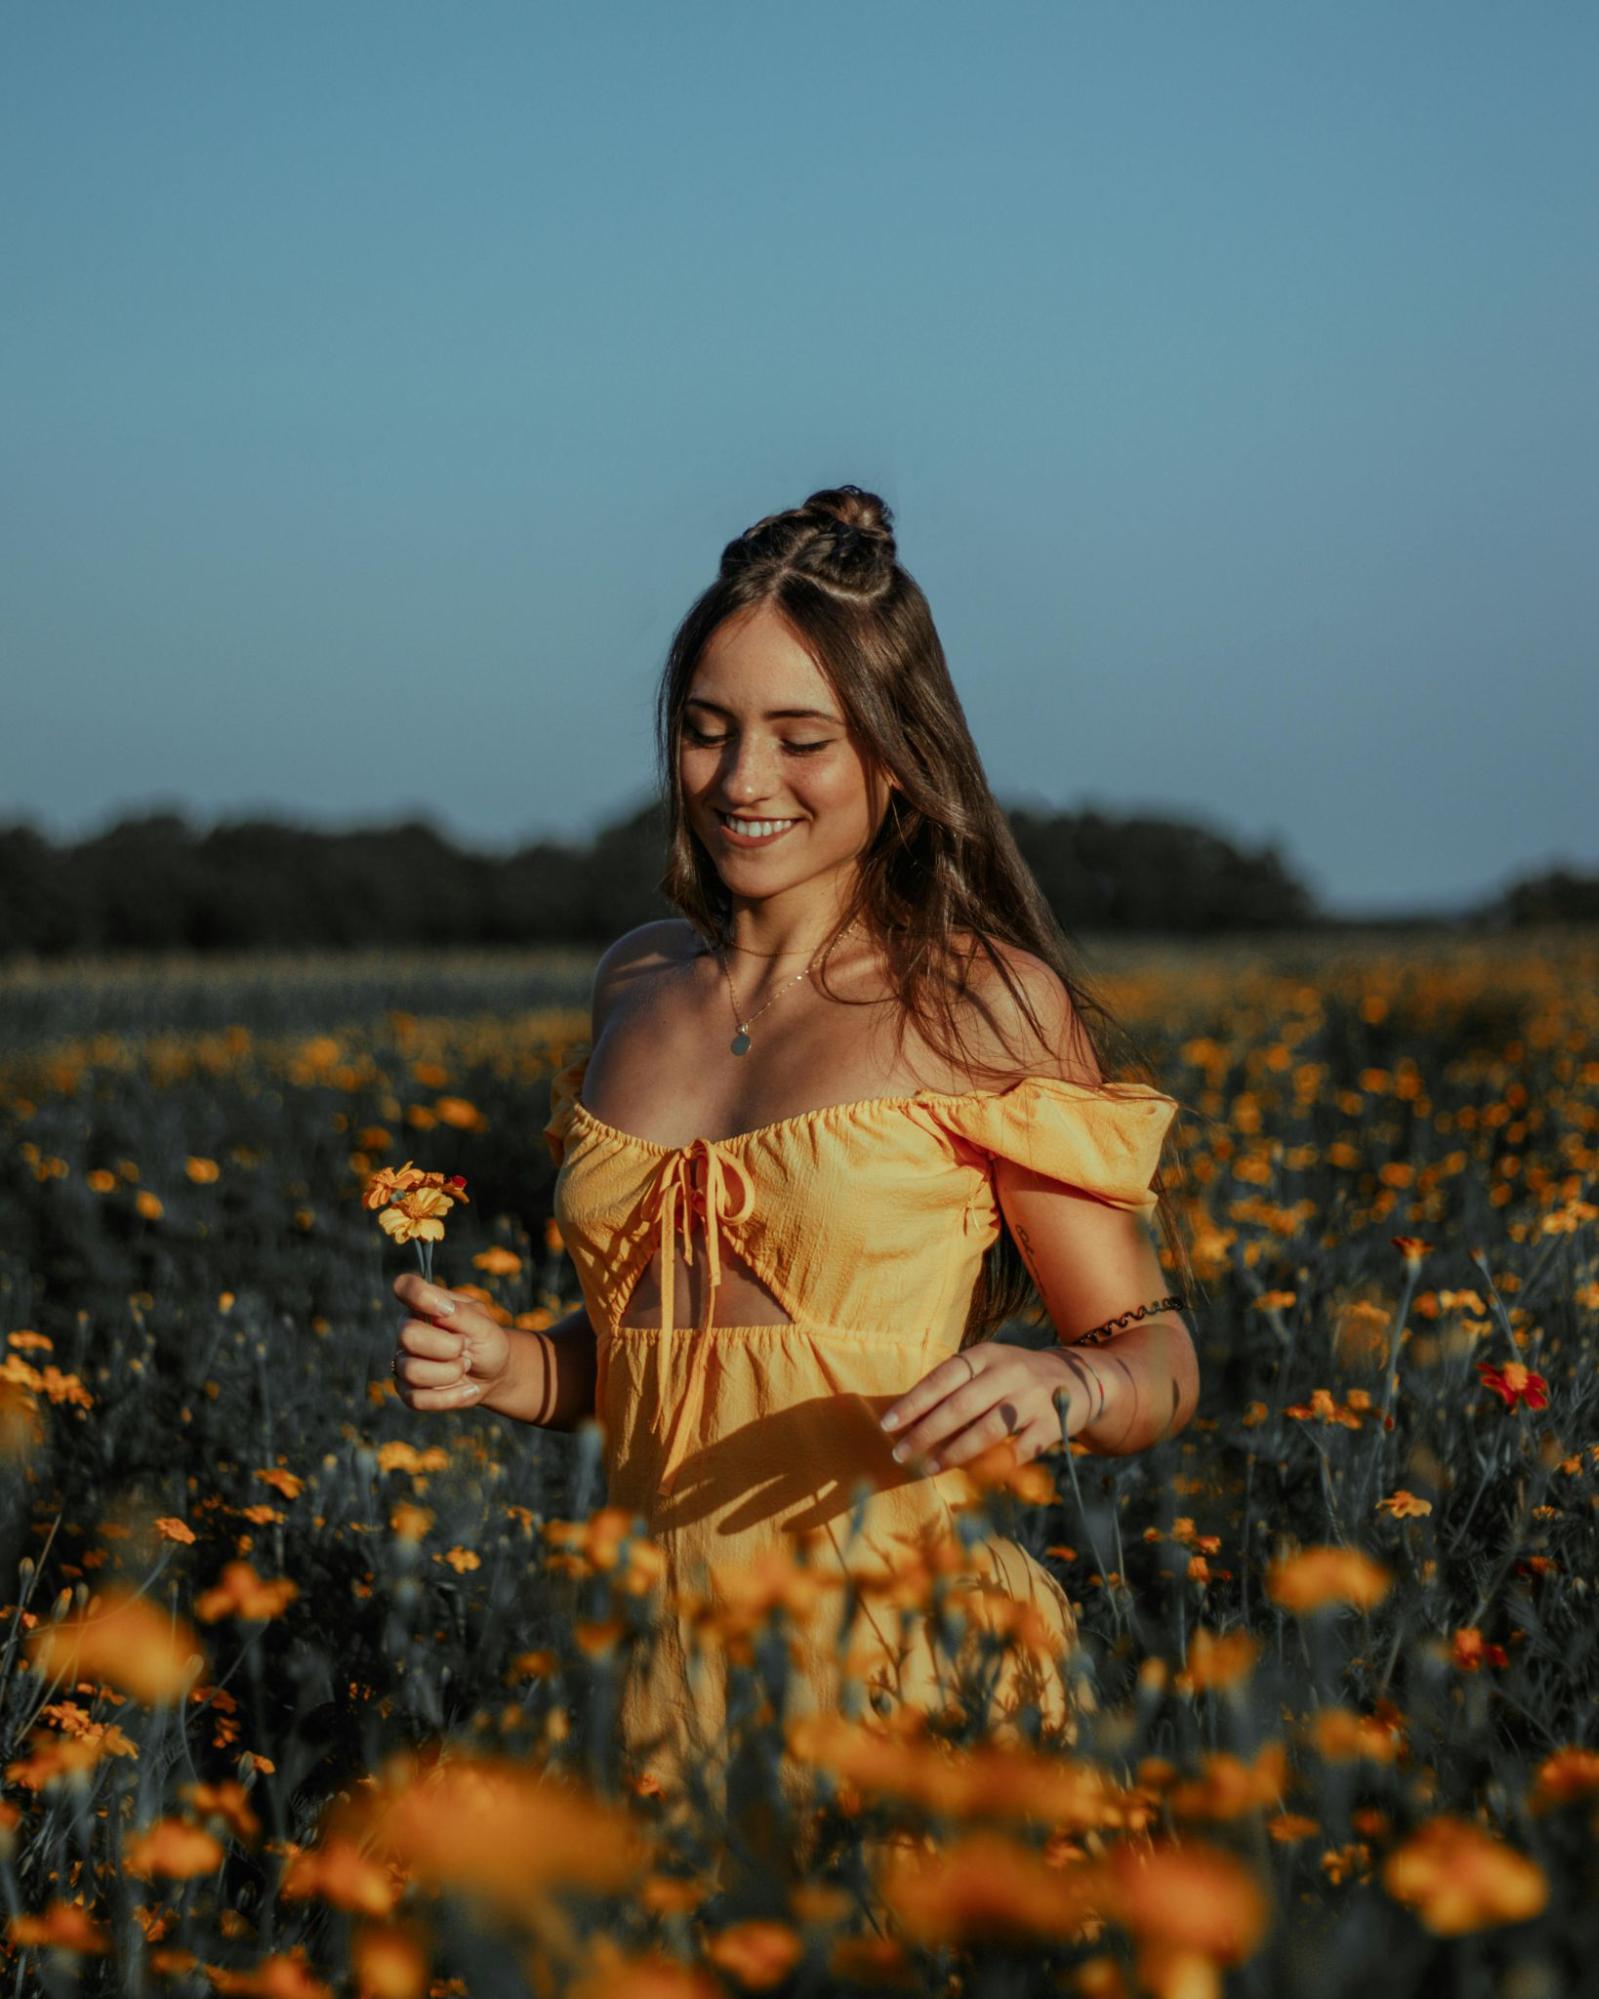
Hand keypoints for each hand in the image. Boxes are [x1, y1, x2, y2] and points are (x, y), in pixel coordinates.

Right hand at [390, 1272, 512, 1413]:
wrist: (495, 1373)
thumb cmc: (488, 1341)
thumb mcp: (484, 1325)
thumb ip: (461, 1313)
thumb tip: (440, 1307)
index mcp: (424, 1305)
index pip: (405, 1287)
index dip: (418, 1295)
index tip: (445, 1309)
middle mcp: (408, 1330)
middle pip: (408, 1335)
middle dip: (447, 1346)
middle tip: (465, 1346)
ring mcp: (404, 1361)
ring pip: (412, 1370)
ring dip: (450, 1373)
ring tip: (465, 1366)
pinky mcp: (408, 1390)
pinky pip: (417, 1399)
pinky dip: (450, 1397)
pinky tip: (467, 1389)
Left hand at [877, 1342, 1106, 1473]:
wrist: (1079, 1377)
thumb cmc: (1014, 1377)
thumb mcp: (987, 1367)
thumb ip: (954, 1387)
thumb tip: (907, 1418)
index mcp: (986, 1355)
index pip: (942, 1378)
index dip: (914, 1403)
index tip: (888, 1425)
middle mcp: (1009, 1372)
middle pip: (960, 1406)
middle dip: (926, 1433)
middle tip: (900, 1454)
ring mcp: (1033, 1398)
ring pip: (987, 1430)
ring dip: (955, 1453)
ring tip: (930, 1468)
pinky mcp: (1053, 1423)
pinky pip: (1020, 1450)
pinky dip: (997, 1466)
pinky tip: (977, 1477)